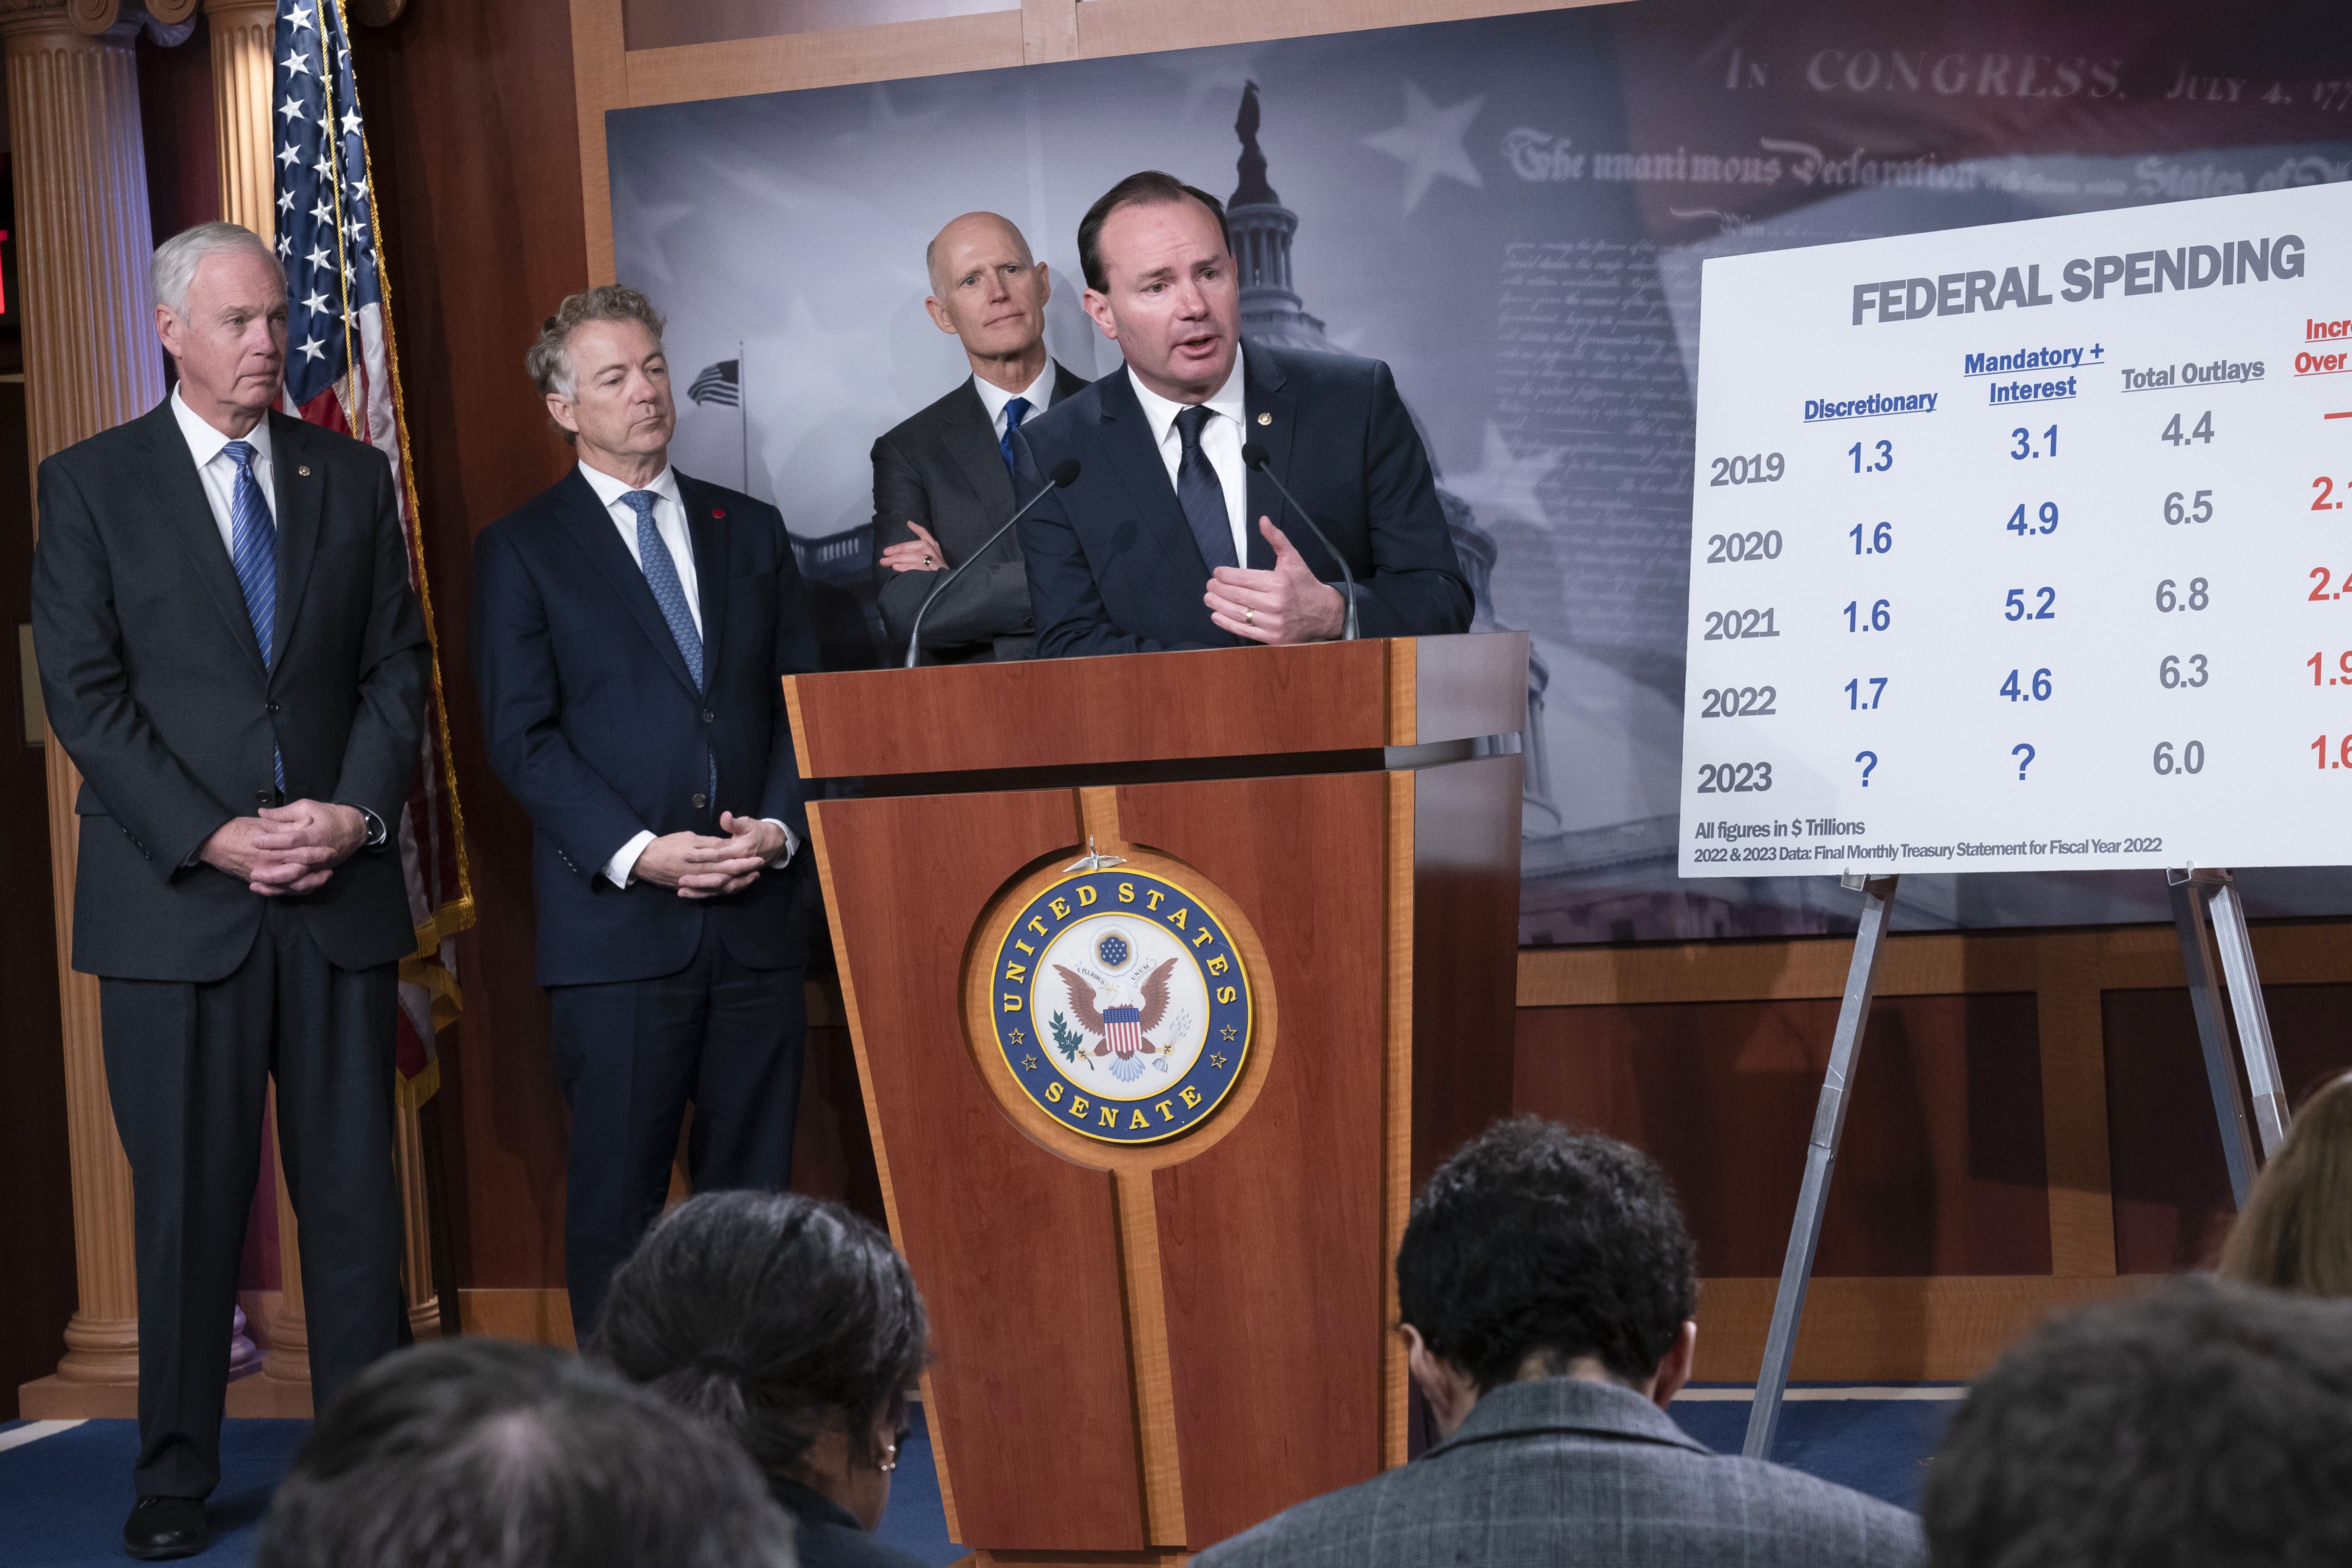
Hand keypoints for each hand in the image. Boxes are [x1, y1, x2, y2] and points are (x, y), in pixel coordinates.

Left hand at [232, 800, 366, 895]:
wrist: (355, 829)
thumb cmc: (330, 815)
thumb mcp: (308, 807)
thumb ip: (284, 813)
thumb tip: (261, 813)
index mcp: (317, 835)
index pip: (292, 840)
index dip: (273, 841)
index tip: (255, 841)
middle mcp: (319, 854)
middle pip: (295, 864)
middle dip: (273, 867)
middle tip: (252, 868)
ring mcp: (320, 866)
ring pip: (298, 879)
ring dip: (277, 883)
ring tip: (256, 881)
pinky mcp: (319, 873)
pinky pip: (302, 885)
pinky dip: (285, 889)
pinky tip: (267, 888)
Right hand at [632, 814, 780, 899]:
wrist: (645, 860)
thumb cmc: (667, 845)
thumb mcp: (690, 838)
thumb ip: (709, 843)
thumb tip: (726, 845)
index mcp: (702, 862)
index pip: (729, 863)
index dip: (744, 862)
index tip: (758, 859)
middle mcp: (701, 876)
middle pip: (728, 878)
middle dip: (745, 874)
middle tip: (759, 871)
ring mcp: (696, 884)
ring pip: (721, 888)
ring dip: (737, 884)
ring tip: (750, 880)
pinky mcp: (690, 889)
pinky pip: (709, 893)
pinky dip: (721, 891)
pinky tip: (730, 887)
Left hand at [879, 521, 945, 573]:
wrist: (948, 585)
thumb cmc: (937, 571)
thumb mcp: (934, 557)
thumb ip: (922, 550)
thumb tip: (905, 545)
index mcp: (934, 547)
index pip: (925, 535)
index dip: (917, 528)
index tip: (908, 523)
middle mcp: (934, 552)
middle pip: (914, 547)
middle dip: (897, 550)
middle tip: (884, 553)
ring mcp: (933, 562)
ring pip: (913, 557)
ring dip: (898, 559)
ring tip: (886, 562)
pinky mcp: (932, 572)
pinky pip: (916, 568)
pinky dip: (905, 567)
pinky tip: (895, 567)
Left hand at [1204, 517, 1346, 644]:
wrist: (1325, 613)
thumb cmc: (1305, 584)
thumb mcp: (1293, 559)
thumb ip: (1276, 539)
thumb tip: (1263, 521)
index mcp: (1278, 583)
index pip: (1243, 578)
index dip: (1225, 575)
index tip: (1217, 573)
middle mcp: (1275, 603)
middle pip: (1237, 596)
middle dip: (1218, 589)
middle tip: (1209, 585)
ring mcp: (1273, 622)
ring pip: (1238, 613)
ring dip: (1218, 605)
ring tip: (1209, 598)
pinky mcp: (1272, 637)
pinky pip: (1244, 630)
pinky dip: (1227, 623)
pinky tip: (1216, 616)